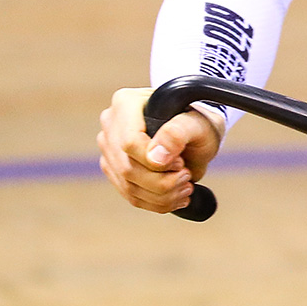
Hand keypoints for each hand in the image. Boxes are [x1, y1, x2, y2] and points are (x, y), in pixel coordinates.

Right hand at [97, 87, 222, 212]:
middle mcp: (111, 124)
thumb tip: (155, 157)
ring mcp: (110, 148)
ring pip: (128, 185)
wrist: (196, 132)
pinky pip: (129, 194)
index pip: (130, 143)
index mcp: (126, 103)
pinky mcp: (114, 169)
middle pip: (127, 168)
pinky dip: (155, 202)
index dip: (155, 162)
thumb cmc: (197, 123)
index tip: (180, 164)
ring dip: (161, 195)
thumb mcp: (197, 123)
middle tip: (186, 177)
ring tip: (185, 188)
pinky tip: (175, 197)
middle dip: (162, 182)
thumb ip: (178, 133)